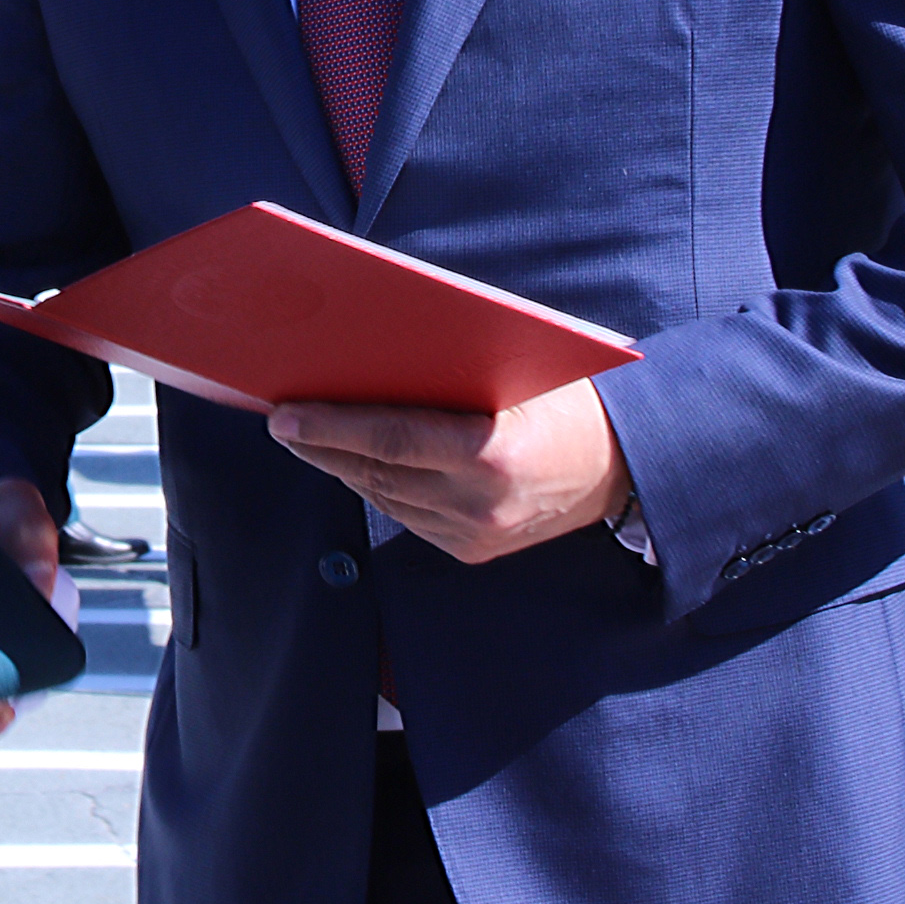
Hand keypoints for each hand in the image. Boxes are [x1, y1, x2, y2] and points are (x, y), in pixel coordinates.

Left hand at [270, 375, 629, 564]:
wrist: (625, 466)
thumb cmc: (568, 397)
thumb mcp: (517, 367)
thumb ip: (450, 367)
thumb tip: (368, 351)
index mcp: (490, 454)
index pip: (389, 439)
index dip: (330, 426)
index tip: (282, 413)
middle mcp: (479, 505)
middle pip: (375, 472)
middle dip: (320, 445)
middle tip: (279, 419)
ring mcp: (475, 536)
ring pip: (384, 498)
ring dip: (340, 467)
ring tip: (304, 436)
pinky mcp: (472, 552)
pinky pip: (407, 516)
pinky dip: (375, 486)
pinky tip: (351, 462)